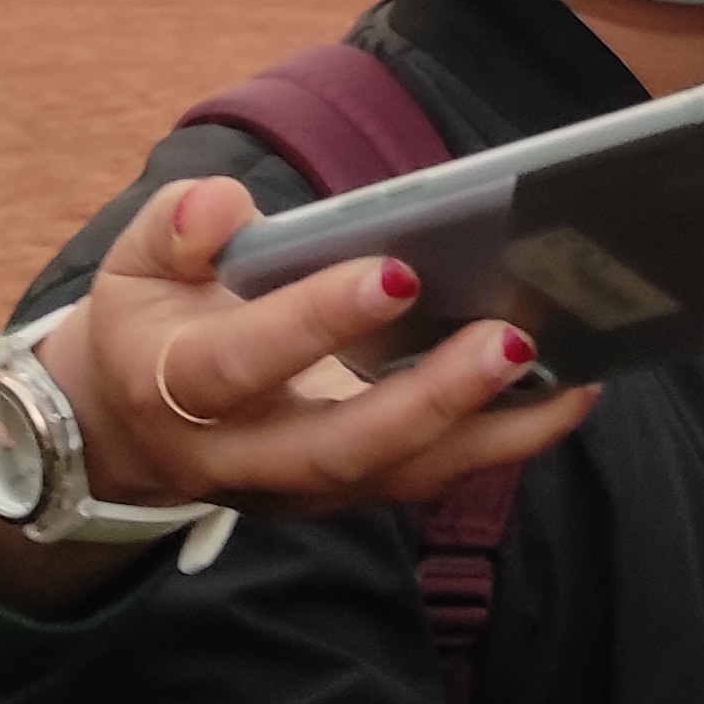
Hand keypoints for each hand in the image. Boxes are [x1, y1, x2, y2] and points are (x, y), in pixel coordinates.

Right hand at [63, 174, 597, 513]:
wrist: (130, 423)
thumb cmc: (154, 319)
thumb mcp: (136, 261)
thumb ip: (174, 228)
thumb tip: (220, 208)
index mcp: (172, 386)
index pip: (241, 364)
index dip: (314, 322)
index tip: (396, 271)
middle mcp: (238, 457)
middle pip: (339, 449)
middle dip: (430, 399)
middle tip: (512, 339)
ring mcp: (297, 490)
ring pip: (398, 478)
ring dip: (489, 431)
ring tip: (573, 374)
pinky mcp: (346, 495)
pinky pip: (428, 477)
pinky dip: (500, 440)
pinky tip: (566, 390)